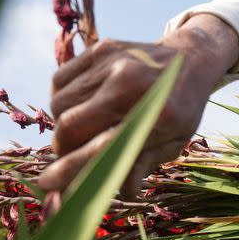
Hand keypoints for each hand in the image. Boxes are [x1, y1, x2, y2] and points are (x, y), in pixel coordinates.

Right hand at [38, 14, 238, 195]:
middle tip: (70, 156)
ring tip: (81, 129)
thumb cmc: (181, 109)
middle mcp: (132, 84)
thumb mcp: (174, 142)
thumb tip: (114, 191)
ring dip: (62, 124)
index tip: (48, 184)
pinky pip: (59, 81)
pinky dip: (62, 99)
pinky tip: (81, 105)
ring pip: (59, 104)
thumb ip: (142, 165)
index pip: (103, 148)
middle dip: (63, 149)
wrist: (190, 58)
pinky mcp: (101, 47)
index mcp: (158, 115)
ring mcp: (114, 62)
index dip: (71, 169)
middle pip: (70, 126)